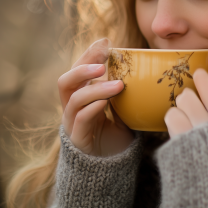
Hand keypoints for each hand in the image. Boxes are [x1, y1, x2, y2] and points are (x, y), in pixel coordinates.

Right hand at [58, 38, 133, 155]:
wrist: (110, 166)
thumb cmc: (116, 132)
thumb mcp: (121, 107)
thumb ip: (122, 89)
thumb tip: (142, 66)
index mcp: (80, 96)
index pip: (78, 70)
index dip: (89, 54)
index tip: (106, 41)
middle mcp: (72, 107)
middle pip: (65, 81)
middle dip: (82, 67)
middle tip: (103, 59)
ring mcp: (72, 123)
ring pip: (74, 99)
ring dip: (96, 88)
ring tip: (119, 85)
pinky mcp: (77, 139)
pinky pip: (80, 120)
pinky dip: (93, 108)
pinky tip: (107, 102)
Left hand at [164, 48, 207, 137]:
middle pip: (204, 84)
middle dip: (198, 79)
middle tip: (197, 80)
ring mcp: (202, 128)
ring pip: (185, 97)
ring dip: (184, 102)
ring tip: (188, 112)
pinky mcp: (184, 138)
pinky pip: (172, 114)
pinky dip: (174, 118)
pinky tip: (180, 126)